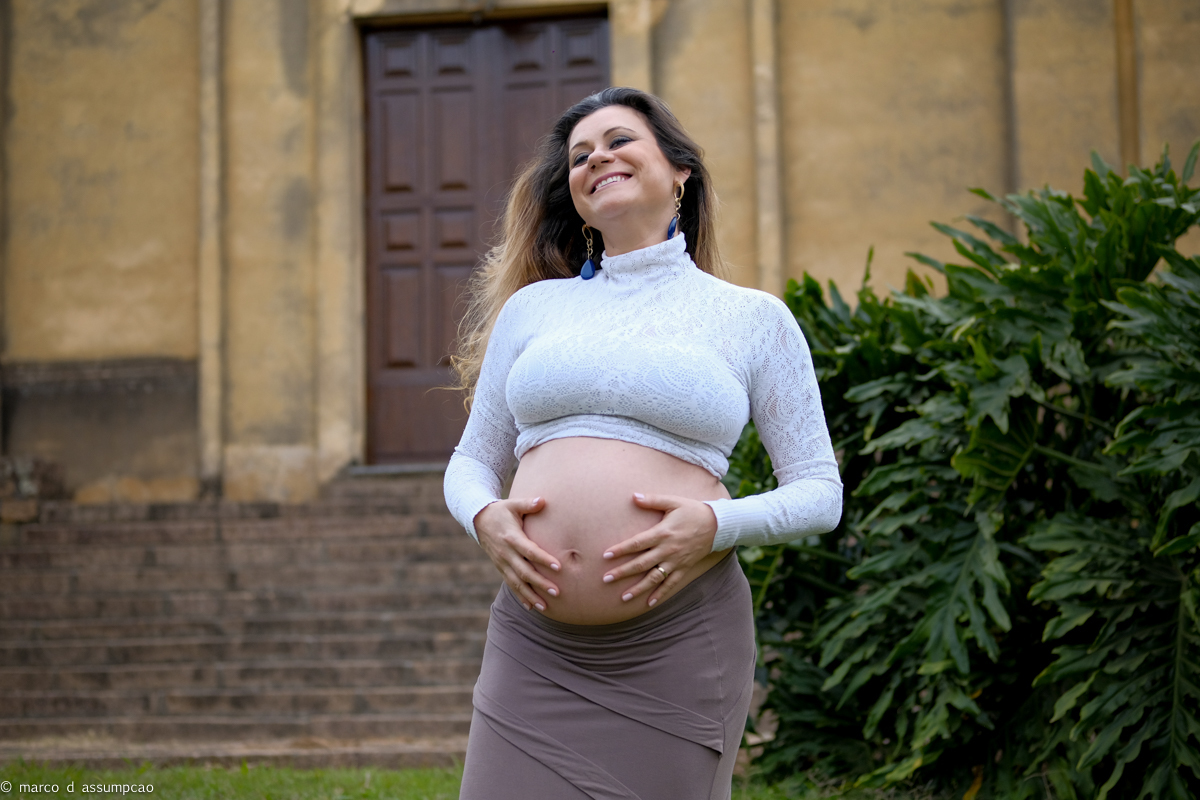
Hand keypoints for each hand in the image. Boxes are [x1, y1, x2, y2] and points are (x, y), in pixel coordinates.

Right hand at [474, 497, 559, 611]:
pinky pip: (511, 584)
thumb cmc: (500, 511)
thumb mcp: (512, 504)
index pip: (529, 551)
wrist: (477, 520)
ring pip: (517, 582)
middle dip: (540, 583)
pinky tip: (531, 607)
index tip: (559, 567)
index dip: (543, 559)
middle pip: (524, 571)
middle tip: (556, 592)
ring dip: (531, 595)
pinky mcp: (500, 567)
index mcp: (511, 537)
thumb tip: (543, 500)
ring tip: (545, 607)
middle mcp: (506, 553)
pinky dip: (520, 596)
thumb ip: (528, 503)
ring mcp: (502, 562)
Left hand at [601, 493, 717, 607]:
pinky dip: (660, 594)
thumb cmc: (692, 511)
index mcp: (662, 533)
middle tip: (606, 579)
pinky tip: (649, 603)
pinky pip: (671, 584)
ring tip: (623, 597)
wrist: (717, 525)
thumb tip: (633, 496)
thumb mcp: (673, 501)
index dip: (621, 549)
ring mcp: (676, 561)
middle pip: (641, 563)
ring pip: (654, 578)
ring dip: (638, 588)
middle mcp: (667, 550)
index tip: (605, 555)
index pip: (637, 543)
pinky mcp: (684, 568)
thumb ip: (652, 500)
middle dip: (623, 572)